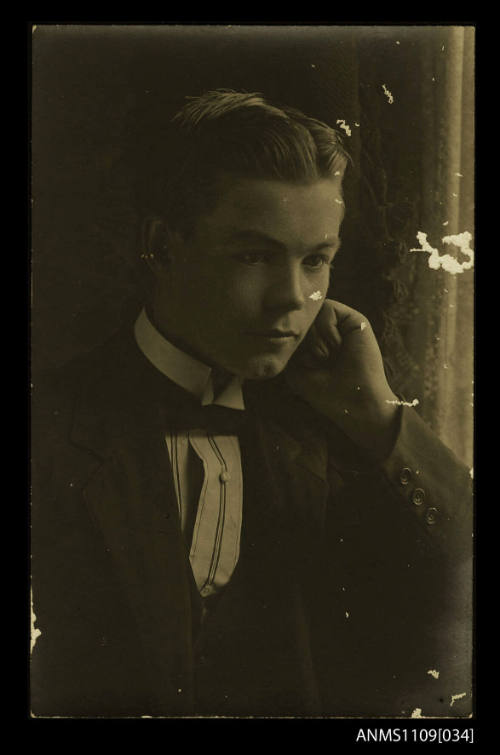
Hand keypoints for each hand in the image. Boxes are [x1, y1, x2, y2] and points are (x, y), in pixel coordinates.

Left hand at [284, 299, 400, 460]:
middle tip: (321, 362)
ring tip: (329, 356)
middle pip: (299, 319)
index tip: (306, 367)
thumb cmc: (325, 391)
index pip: (290, 328)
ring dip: (315, 340)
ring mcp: (341, 326)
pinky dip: (327, 330)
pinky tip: (338, 346)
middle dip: (303, 343)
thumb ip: (289, 344)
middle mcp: (327, 333)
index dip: (291, 344)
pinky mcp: (355, 320)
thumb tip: (290, 319)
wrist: (354, 402)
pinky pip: (327, 308)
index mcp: (313, 344)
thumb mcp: (295, 369)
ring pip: (312, 313)